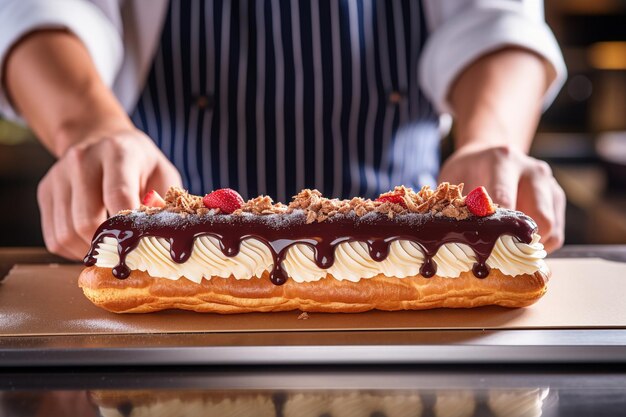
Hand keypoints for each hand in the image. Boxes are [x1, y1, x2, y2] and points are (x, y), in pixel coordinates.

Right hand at [37, 128, 181, 259]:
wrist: (101, 138)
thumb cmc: (140, 163)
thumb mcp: (162, 174)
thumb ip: (164, 202)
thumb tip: (160, 234)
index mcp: (118, 152)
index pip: (118, 197)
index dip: (129, 229)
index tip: (142, 247)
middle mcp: (82, 161)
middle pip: (86, 221)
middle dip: (108, 247)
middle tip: (126, 256)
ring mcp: (58, 176)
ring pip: (66, 233)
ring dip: (89, 252)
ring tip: (110, 252)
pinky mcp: (45, 191)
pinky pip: (54, 237)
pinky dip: (73, 251)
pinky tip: (92, 245)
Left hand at [438, 144, 564, 252]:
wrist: (492, 151)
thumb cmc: (468, 169)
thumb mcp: (453, 178)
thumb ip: (454, 203)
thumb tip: (445, 237)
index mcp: (503, 161)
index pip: (504, 200)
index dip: (494, 228)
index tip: (481, 247)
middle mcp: (533, 171)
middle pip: (538, 218)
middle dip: (518, 242)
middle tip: (496, 254)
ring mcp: (550, 184)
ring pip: (551, 229)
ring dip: (529, 247)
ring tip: (506, 249)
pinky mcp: (557, 198)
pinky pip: (555, 233)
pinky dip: (538, 245)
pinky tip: (516, 242)